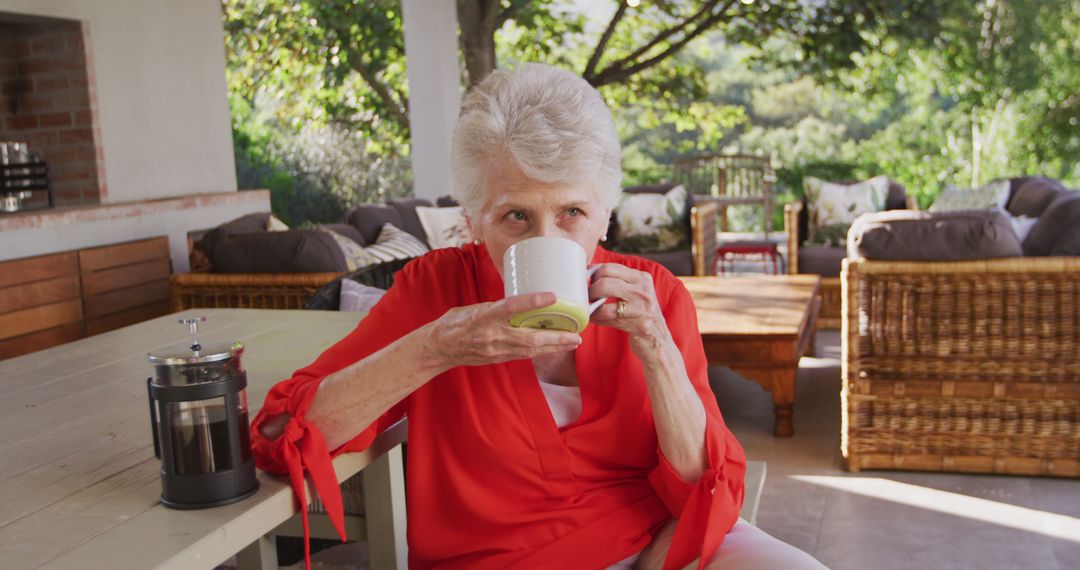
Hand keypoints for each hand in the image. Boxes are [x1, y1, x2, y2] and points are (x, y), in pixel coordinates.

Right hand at [423, 292, 581, 369]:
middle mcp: (491, 335)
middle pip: (529, 338)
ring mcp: (495, 350)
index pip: (511, 307)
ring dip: (553, 347)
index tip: (553, 296)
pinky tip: (553, 347)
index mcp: (483, 317)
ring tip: (572, 342)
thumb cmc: (454, 322)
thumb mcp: (474, 308)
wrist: (438, 348)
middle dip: (556, 338)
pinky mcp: (496, 359)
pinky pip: (523, 355)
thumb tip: (521, 302)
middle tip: (577, 335)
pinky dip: (540, 351)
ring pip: (530, 350)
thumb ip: (497, 307)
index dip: (532, 302)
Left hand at [589, 263, 670, 355]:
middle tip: (588, 298)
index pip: (610, 267)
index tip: (589, 283)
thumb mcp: (636, 293)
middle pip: (605, 279)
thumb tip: (590, 273)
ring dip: (591, 303)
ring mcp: (641, 306)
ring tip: (590, 308)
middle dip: (591, 289)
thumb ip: (619, 282)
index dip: (593, 275)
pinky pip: (607, 315)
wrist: (658, 340)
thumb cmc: (641, 315)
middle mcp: (643, 289)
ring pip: (605, 295)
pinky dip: (596, 317)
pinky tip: (595, 319)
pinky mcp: (638, 323)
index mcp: (642, 278)